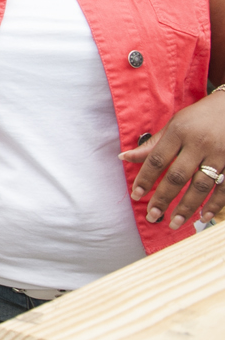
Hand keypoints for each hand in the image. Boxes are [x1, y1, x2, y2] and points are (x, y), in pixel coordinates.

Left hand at [121, 92, 224, 228]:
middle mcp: (199, 144)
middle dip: (163, 198)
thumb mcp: (175, 124)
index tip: (136, 196)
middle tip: (152, 216)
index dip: (145, 179)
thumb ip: (153, 144)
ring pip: (201, 186)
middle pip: (177, 176)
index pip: (157, 159)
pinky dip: (215, 204)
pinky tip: (203, 216)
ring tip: (175, 222)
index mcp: (179, 132)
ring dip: (187, 207)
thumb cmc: (200, 117)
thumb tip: (124, 157)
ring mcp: (220, 155)